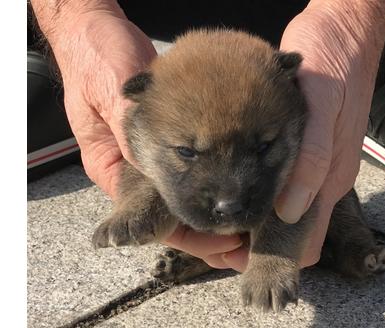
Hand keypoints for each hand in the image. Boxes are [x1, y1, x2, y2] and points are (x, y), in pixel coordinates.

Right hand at [34, 2, 243, 264]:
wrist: (95, 30)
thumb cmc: (96, 57)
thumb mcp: (108, 91)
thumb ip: (129, 129)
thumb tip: (151, 168)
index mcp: (112, 167)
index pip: (152, 219)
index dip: (191, 235)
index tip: (225, 240)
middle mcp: (134, 167)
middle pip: (175, 213)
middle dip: (212, 230)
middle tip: (248, 240)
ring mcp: (154, 150)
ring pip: (190, 192)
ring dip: (220, 208)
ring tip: (254, 221)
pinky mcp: (172, 132)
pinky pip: (199, 161)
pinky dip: (220, 174)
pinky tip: (248, 181)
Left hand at [222, 0, 384, 271]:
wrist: (344, 32)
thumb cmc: (333, 64)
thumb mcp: (323, 107)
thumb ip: (313, 159)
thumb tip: (290, 212)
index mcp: (330, 178)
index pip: (306, 241)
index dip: (273, 257)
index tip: (235, 256)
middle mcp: (322, 179)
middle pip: (290, 232)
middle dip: (257, 242)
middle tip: (216, 234)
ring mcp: (314, 165)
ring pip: (283, 211)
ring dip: (254, 220)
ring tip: (217, 214)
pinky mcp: (304, 149)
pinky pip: (281, 185)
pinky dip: (258, 195)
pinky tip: (233, 185)